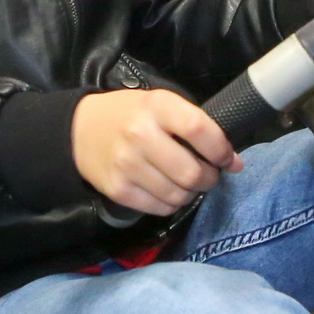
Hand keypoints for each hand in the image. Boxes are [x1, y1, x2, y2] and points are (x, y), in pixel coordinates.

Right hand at [72, 89, 241, 215]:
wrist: (78, 130)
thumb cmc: (129, 115)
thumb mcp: (160, 105)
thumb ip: (196, 127)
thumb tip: (234, 162)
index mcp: (156, 107)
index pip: (199, 131)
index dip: (221, 150)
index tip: (227, 159)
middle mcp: (140, 135)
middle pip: (192, 173)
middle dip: (209, 179)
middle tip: (207, 175)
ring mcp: (127, 165)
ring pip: (178, 195)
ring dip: (191, 194)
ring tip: (185, 183)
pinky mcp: (118, 189)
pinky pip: (160, 208)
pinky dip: (171, 204)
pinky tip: (167, 191)